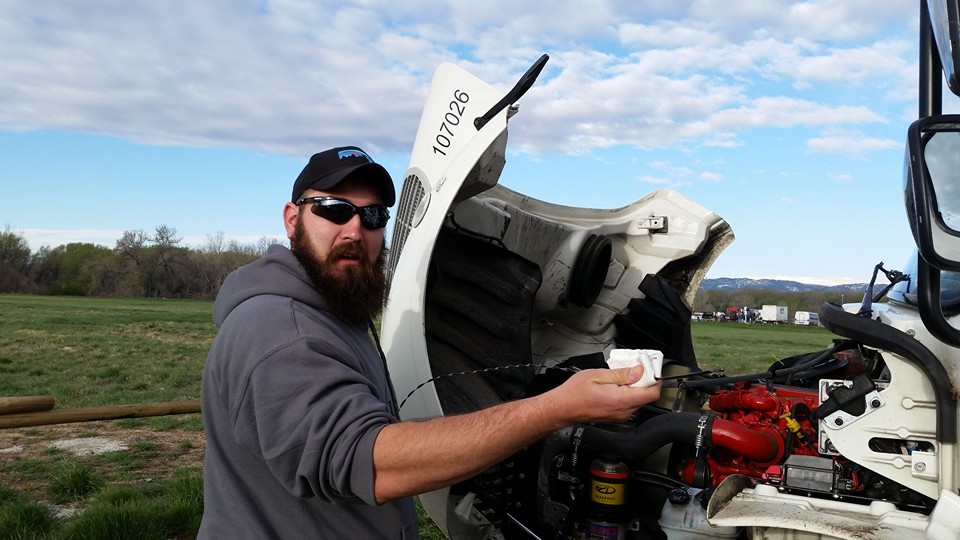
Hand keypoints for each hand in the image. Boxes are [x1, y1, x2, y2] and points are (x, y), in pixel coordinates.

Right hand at [542, 366, 661, 425]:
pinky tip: (616, 385)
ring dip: (635, 387)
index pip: (651, 394)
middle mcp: (623, 411)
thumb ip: (621, 373)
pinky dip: (627, 394)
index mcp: (621, 400)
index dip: (655, 380)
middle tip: (634, 368)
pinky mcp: (616, 417)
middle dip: (644, 381)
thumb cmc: (574, 393)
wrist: (562, 408)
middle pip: (646, 396)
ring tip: (621, 376)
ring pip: (638, 400)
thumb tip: (639, 371)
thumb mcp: (598, 375)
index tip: (650, 370)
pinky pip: (629, 405)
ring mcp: (620, 416)